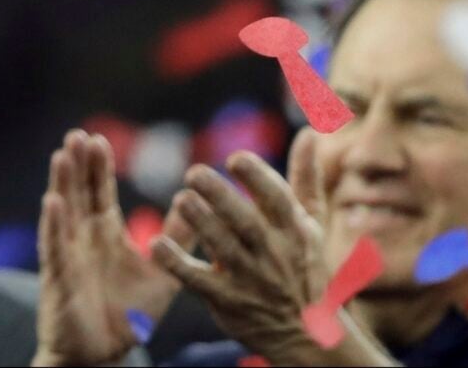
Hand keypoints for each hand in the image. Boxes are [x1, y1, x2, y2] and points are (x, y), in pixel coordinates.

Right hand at [33, 129, 189, 365]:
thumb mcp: (162, 272)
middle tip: (78, 135)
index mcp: (105, 232)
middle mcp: (83, 237)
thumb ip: (178, 238)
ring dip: (62, 183)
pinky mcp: (60, 277)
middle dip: (77, 165)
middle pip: (79, 193)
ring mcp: (69, 254)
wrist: (105, 352)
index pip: (100, 191)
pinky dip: (54, 225)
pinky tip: (52, 203)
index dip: (98, 166)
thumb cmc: (129, 313)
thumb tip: (196, 203)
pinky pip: (55, 246)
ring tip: (63, 155)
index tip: (98, 139)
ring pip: (63, 211)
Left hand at [148, 136, 390, 365]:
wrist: (304, 334)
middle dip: (220, 196)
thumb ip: (305, 179)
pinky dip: (176, 264)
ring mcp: (250, 280)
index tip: (234, 159)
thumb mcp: (312, 225)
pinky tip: (154, 246)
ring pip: (223, 248)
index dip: (257, 178)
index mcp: (294, 231)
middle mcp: (273, 254)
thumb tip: (309, 133)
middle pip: (246, 223)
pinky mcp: (226, 301)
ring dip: (200, 222)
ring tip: (182, 199)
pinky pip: (198, 281)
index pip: (278, 200)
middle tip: (194, 172)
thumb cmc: (304, 267)